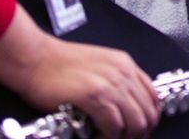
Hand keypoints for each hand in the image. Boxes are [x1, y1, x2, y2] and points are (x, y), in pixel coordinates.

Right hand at [0, 11, 159, 137]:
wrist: (34, 58)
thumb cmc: (57, 64)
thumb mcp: (98, 66)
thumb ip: (116, 81)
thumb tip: (126, 108)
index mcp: (125, 64)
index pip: (154, 98)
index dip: (148, 119)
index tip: (137, 131)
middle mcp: (123, 72)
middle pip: (147, 114)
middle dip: (137, 133)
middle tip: (121, 138)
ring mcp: (110, 83)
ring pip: (135, 123)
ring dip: (123, 136)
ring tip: (106, 137)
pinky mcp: (95, 96)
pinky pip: (114, 127)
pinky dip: (107, 137)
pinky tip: (94, 135)